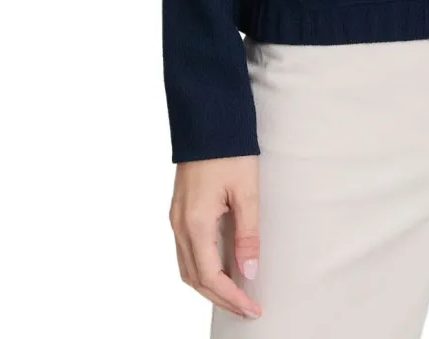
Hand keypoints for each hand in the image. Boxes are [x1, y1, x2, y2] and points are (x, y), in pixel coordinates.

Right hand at [169, 155, 261, 318]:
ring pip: (187, 268)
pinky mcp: (180, 211)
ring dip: (210, 287)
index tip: (253, 308)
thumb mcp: (246, 190)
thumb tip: (249, 271)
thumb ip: (248, 233)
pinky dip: (202, 268)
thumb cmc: (229, 149)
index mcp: (195, 222)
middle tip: (247, 310)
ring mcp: (176, 218)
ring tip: (237, 295)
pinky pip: (186, 252)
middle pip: (196, 279)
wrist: (208, 118)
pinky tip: (221, 269)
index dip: (232, 297)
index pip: (211, 277)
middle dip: (221, 299)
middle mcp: (179, 225)